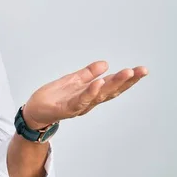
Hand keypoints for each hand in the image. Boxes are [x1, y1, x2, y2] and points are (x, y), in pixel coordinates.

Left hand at [22, 61, 148, 128]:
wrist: (33, 111)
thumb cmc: (53, 98)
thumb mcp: (72, 81)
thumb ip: (88, 74)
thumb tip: (105, 64)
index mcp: (90, 94)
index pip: (112, 86)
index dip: (128, 79)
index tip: (142, 70)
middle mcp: (88, 102)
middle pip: (111, 91)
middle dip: (127, 81)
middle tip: (141, 70)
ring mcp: (78, 106)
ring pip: (99, 95)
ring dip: (113, 84)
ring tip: (126, 73)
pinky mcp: (65, 109)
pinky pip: (80, 100)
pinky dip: (90, 92)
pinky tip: (99, 83)